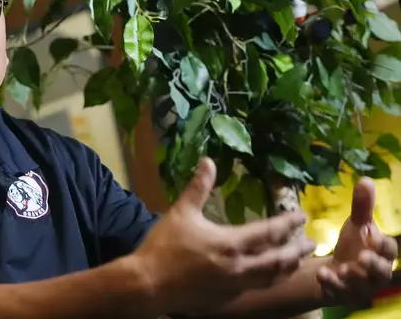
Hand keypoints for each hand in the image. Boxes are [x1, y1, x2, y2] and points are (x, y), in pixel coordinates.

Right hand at [133, 158, 316, 315]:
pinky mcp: (226, 299)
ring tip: (296, 261)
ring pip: (270, 278)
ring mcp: (234, 287)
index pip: (269, 232)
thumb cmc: (164, 246)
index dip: (288, 223)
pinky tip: (266, 277)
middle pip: (279, 260)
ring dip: (286, 268)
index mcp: (231, 243)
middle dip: (297, 250)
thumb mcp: (181, 213)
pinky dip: (266, 281)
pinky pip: (254, 290)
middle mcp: (240, 267)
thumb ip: (198, 188)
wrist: (148, 284)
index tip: (302, 215)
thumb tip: (208, 161)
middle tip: (312, 243)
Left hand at [317, 177, 397, 305]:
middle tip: (362, 257)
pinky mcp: (343, 294)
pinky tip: (322, 275)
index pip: (389, 250)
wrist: (335, 269)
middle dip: (372, 265)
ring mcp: (360, 286)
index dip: (382, 244)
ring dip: (352, 277)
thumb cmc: (353, 245)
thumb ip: (362, 206)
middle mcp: (375, 272)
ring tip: (342, 269)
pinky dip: (331, 285)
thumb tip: (366, 180)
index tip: (372, 234)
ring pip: (361, 285)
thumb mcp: (356, 225)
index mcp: (381, 253)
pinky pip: (339, 293)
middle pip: (380, 271)